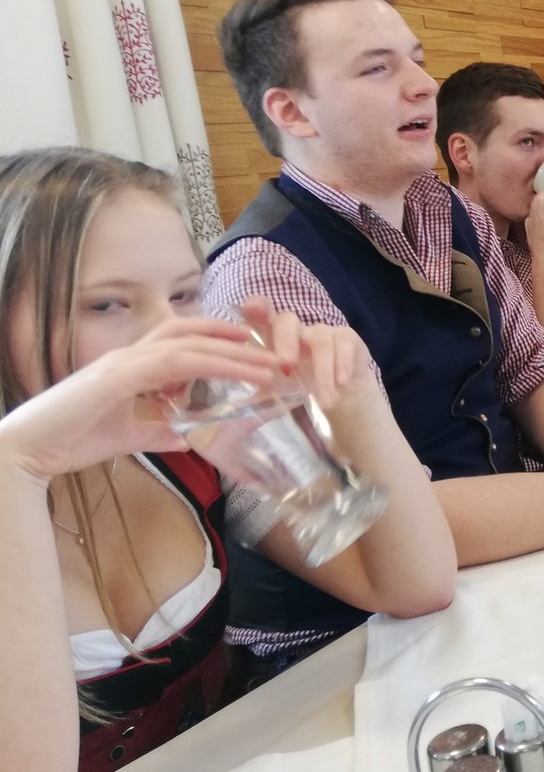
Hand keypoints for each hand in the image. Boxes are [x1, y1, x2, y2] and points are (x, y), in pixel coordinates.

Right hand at [0, 316, 277, 481]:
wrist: (27, 452)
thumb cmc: (71, 441)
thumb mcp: (131, 436)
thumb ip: (159, 430)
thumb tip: (188, 436)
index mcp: (131, 363)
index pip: (183, 340)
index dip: (219, 338)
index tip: (253, 346)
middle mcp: (129, 354)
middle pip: (193, 333)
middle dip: (236, 340)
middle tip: (276, 350)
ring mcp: (124, 361)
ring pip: (191, 345)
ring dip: (235, 352)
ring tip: (271, 365)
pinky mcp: (119, 376)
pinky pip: (177, 363)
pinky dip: (213, 366)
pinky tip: (241, 374)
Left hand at [236, 297, 376, 410]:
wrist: (338, 395)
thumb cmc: (299, 387)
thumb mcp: (276, 392)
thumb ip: (256, 398)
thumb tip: (228, 417)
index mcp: (272, 337)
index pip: (261, 315)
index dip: (256, 308)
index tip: (251, 309)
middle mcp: (296, 329)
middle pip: (287, 320)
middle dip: (285, 340)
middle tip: (286, 365)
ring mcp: (322, 331)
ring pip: (320, 341)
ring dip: (322, 372)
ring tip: (325, 401)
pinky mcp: (346, 338)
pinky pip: (344, 345)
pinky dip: (342, 366)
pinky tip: (341, 383)